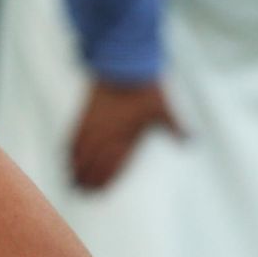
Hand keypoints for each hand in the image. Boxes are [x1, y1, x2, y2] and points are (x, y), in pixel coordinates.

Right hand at [70, 79, 185, 190]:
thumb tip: (191, 140)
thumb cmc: (144, 88)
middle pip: (93, 163)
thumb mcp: (163, 108)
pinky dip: (69, 148)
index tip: (98, 192)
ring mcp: (93, 124)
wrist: (121, 64)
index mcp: (125, 138)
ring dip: (76, 167)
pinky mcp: (84, 112)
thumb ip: (176, 127)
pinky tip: (66, 155)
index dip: (104, 180)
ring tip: (72, 181)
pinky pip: (73, 135)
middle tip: (83, 192)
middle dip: (87, 179)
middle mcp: (106, 134)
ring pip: (80, 151)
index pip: (112, 165)